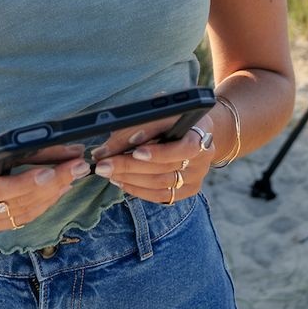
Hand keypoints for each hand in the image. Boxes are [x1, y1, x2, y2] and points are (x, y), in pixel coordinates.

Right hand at [0, 122, 90, 234]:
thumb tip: (4, 143)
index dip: (22, 184)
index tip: (49, 171)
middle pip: (16, 202)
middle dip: (51, 183)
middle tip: (77, 165)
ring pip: (24, 213)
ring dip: (54, 194)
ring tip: (76, 172)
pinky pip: (22, 218)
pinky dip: (45, 202)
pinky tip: (62, 185)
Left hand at [92, 120, 214, 204]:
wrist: (196, 130)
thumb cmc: (173, 117)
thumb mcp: (160, 112)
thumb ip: (137, 126)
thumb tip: (107, 148)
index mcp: (201, 133)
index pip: (184, 147)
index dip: (159, 152)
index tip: (135, 150)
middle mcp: (203, 158)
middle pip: (164, 169)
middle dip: (129, 166)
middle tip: (103, 164)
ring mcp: (197, 176)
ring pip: (160, 184)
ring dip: (130, 179)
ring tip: (108, 172)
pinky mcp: (189, 190)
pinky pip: (161, 196)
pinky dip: (137, 189)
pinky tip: (121, 181)